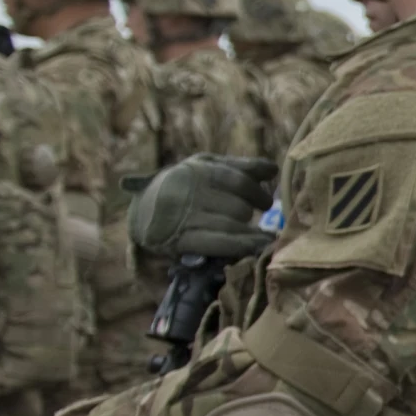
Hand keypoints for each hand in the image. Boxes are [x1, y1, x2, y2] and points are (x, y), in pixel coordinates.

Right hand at [128, 154, 278, 260]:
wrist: (142, 213)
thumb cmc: (184, 187)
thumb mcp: (205, 168)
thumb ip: (240, 167)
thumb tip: (273, 169)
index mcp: (196, 171)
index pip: (237, 180)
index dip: (256, 193)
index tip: (265, 203)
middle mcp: (189, 193)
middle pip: (236, 207)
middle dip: (248, 215)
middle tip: (254, 221)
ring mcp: (184, 217)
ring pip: (230, 226)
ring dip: (251, 235)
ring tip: (264, 239)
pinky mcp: (179, 241)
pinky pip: (216, 244)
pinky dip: (239, 246)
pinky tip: (255, 248)